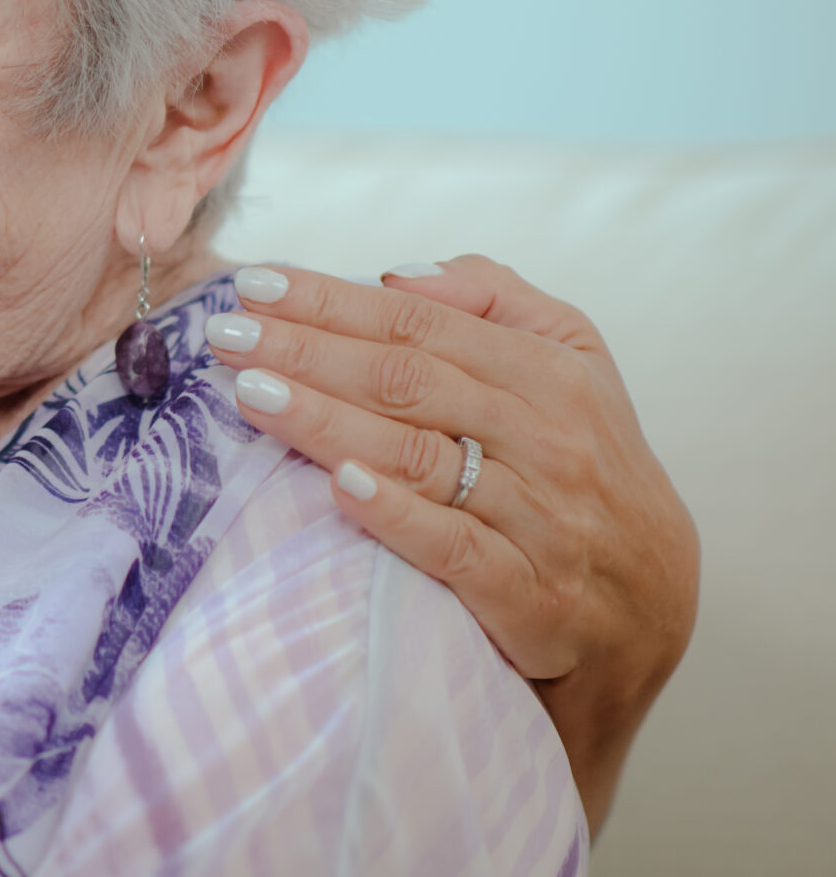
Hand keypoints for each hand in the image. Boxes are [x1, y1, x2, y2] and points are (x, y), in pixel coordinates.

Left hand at [216, 255, 697, 833]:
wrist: (648, 603)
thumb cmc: (583, 462)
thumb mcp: (570, 365)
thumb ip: (495, 300)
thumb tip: (400, 273)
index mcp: (551, 374)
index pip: (419, 324)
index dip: (331, 300)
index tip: (252, 284)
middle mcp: (548, 440)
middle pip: (407, 382)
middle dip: (307, 351)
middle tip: (227, 335)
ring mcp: (540, 519)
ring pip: (419, 458)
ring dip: (327, 422)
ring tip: (250, 393)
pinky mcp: (529, 594)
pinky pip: (455, 549)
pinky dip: (396, 516)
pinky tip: (338, 484)